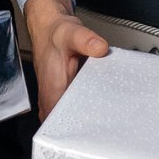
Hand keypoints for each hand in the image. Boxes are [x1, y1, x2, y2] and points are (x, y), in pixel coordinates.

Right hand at [24, 0, 108, 120]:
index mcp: (52, 91)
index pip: (61, 125)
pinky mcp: (61, 94)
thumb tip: (100, 48)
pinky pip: (75, 108)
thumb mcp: (72, 33)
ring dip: (87, 119)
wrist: (49, 27)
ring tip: (107, 117)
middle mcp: (51, 99)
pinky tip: (100, 103)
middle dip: (88, 127)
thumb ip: (86, 40)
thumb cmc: (57, 33)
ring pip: (72, 119)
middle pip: (69, 125)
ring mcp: (55, 99)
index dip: (79, 131)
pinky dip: (87, 107)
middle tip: (109, 124)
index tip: (98, 131)